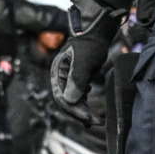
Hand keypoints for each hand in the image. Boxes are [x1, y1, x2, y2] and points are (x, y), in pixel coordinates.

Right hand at [53, 0, 120, 116]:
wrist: (96, 32)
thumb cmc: (90, 43)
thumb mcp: (84, 60)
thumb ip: (77, 79)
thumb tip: (70, 100)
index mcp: (58, 73)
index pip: (62, 98)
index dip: (75, 110)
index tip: (88, 118)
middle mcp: (60, 77)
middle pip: (67, 101)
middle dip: (80, 113)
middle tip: (96, 121)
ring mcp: (68, 78)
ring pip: (73, 100)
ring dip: (83, 110)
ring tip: (95, 120)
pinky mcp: (77, 78)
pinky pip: (78, 95)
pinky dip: (84, 103)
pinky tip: (90, 108)